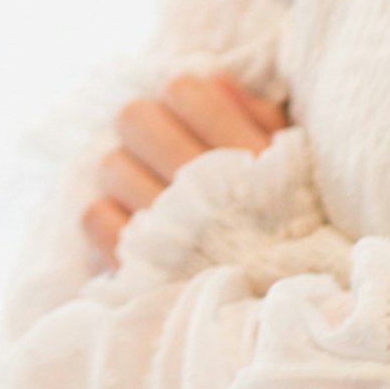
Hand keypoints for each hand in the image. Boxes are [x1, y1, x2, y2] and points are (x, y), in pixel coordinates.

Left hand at [83, 72, 288, 261]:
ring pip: (110, 164)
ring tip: (151, 188)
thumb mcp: (295, 166)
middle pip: (133, 118)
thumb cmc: (294, 229)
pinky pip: (94, 217)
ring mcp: (166, 230)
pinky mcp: (140, 267)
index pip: (183, 89)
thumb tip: (212, 76)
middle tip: (164, 148)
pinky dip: (110, 218)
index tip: (195, 114)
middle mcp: (201, 190)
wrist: (286, 313)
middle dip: (148, 127)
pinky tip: (139, 224)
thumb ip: (257, 116)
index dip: (185, 95)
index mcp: (245, 159)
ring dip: (127, 172)